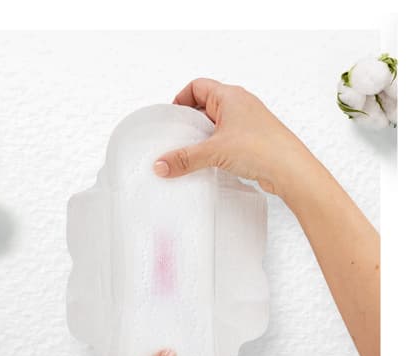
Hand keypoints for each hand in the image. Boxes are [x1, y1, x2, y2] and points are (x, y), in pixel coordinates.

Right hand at [153, 78, 314, 197]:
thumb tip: (162, 164)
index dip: (181, 99)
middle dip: (190, 122)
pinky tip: (209, 163)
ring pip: (216, 124)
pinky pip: (226, 139)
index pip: (197, 87)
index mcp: (230, 96)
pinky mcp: (251, 141)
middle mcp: (240, 105)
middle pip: (205, 106)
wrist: (291, 170)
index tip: (172, 118)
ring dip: (202, 137)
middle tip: (177, 138)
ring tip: (191, 153)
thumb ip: (184, 158)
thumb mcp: (214, 152)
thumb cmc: (263, 148)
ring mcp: (247, 123)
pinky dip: (214, 148)